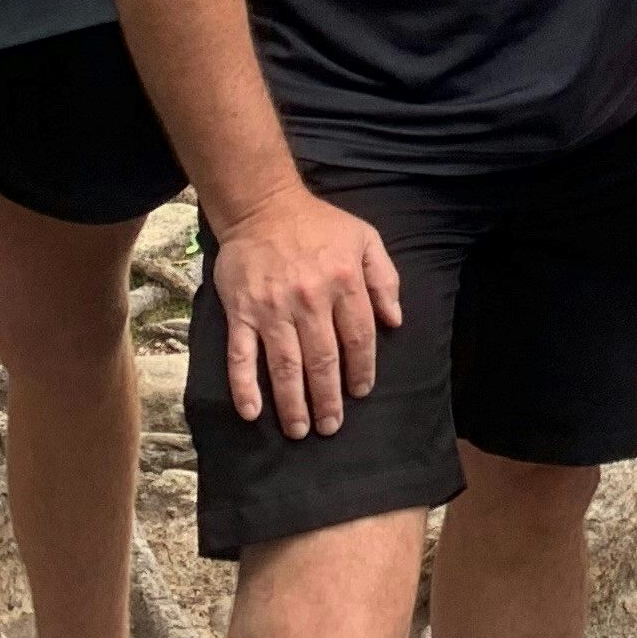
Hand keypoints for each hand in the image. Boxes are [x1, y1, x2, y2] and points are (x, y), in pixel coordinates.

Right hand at [213, 185, 402, 438]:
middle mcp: (309, 300)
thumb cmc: (320, 225)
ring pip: (285, 365)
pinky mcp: (240, 312)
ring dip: (293, 403)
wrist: (263, 207)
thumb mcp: (365, 239)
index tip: (360, 392)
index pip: (358, 338)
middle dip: (328, 399)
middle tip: (331, 427)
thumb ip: (384, 279)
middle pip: (322, 360)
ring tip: (300, 430)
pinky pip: (241, 355)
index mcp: (344, 281)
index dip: (362, 370)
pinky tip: (252, 412)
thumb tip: (395, 321)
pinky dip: (244, 386)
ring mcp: (272, 308)